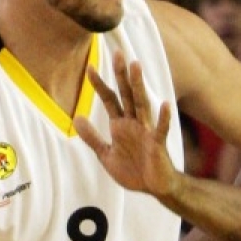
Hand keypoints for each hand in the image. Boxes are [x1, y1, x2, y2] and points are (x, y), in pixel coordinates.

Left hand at [75, 52, 179, 198]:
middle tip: (118, 53)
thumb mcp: (106, 154)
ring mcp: (146, 131)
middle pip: (127, 94)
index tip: (88, 67)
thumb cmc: (133, 170)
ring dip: (139, 86)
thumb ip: (92, 137)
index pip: (109, 99)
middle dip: (121, 75)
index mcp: (121, 124)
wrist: (153, 188)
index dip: (99, 84)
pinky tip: (165, 104)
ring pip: (142, 104)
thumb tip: (76, 118)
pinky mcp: (157, 144)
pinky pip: (160, 129)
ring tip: (136, 66)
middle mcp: (134, 123)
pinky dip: (163, 117)